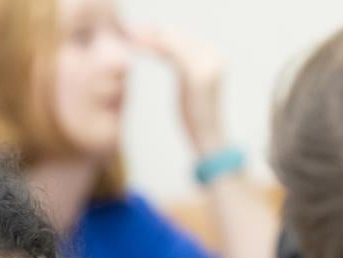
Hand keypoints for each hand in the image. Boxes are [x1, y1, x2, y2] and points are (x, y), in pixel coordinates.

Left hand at [131, 24, 225, 155]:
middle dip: (152, 33)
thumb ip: (181, 67)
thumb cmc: (195, 119)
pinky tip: (137, 47)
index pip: (182, 37)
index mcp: (213, 56)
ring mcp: (208, 62)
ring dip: (150, 38)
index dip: (158, 33)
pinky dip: (153, 48)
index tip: (137, 33)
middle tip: (129, 32)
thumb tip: (164, 52)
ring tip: (130, 38)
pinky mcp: (198, 72)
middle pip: (177, 35)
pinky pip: (172, 52)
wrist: (208, 140)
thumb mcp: (187, 87)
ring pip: (172, 41)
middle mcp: (213, 55)